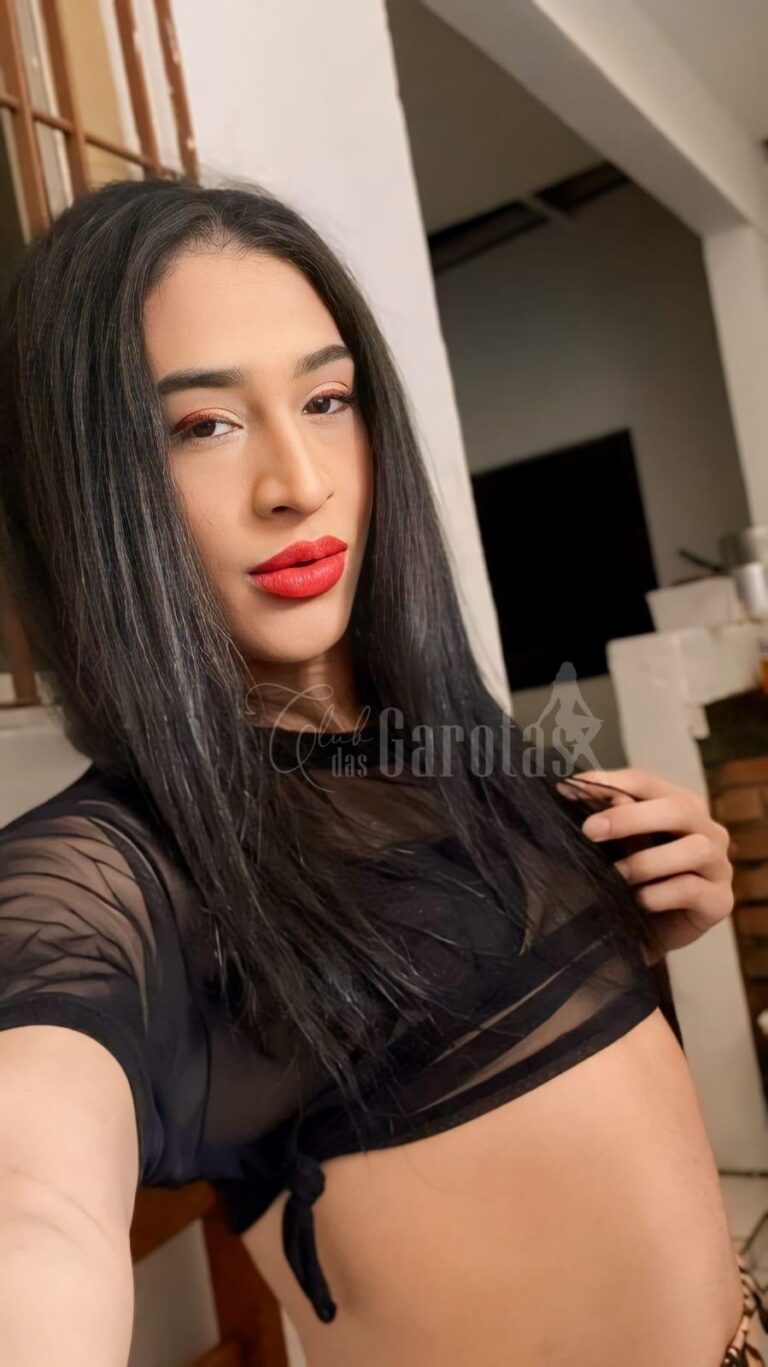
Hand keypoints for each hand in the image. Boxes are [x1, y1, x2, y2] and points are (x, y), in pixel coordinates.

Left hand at [557, 767, 733, 952]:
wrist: (644, 937)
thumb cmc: (631, 883)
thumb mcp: (616, 847)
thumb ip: (606, 820)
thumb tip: (574, 788)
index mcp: (681, 807)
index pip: (648, 783)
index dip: (611, 782)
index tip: (572, 787)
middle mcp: (707, 831)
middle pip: (679, 809)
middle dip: (631, 818)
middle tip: (590, 831)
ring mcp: (719, 866)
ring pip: (695, 849)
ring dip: (649, 860)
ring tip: (617, 874)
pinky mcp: (720, 901)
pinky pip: (694, 889)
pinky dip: (661, 893)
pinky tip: (639, 900)